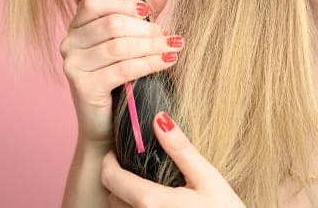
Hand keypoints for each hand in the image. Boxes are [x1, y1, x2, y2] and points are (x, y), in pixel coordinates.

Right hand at [60, 0, 179, 145]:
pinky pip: (122, 69)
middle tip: (171, 37)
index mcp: (78, 26)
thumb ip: (145, 12)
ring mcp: (73, 65)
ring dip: (152, 46)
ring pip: (118, 46)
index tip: (148, 11)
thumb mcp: (134, 40)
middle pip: (111, 24)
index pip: (95, 2)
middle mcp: (69, 43)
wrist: (107, 126)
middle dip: (147, 29)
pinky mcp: (83, 87)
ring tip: (174, 48)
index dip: (124, 2)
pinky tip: (167, 62)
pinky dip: (149, 63)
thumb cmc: (121, 79)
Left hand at [101, 112, 245, 207]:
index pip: (110, 178)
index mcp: (152, 202)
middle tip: (137, 168)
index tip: (118, 153)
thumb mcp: (208, 178)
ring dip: (128, 199)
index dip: (109, 162)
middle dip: (120, 180)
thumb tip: (159, 118)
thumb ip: (181, 149)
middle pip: (113, 197)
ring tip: (149, 186)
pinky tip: (160, 206)